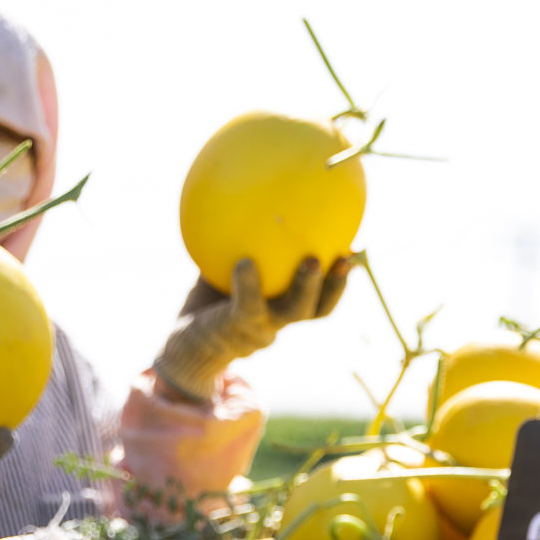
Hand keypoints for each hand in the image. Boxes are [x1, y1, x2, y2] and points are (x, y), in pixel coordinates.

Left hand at [153, 255, 351, 403]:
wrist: (184, 344)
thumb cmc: (206, 301)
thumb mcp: (223, 268)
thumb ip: (240, 243)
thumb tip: (247, 195)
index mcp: (282, 308)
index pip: (321, 297)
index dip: (340, 278)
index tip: (354, 250)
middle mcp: (278, 320)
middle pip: (319, 309)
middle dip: (335, 284)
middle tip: (346, 256)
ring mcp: (261, 328)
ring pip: (294, 310)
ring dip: (307, 286)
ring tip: (313, 262)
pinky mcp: (237, 327)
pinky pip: (248, 303)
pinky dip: (249, 283)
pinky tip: (245, 263)